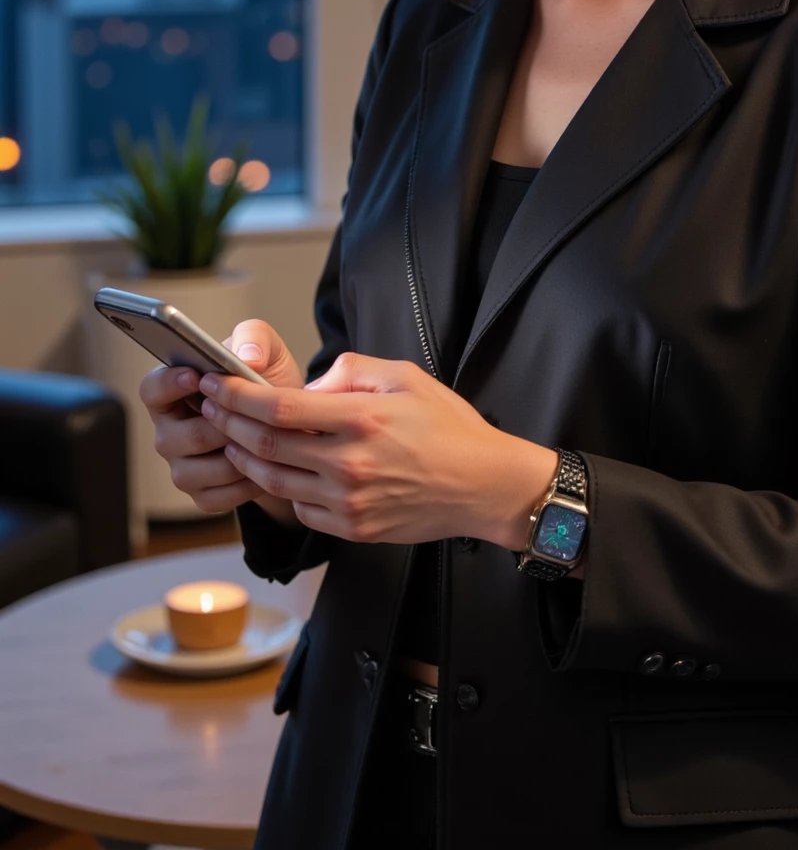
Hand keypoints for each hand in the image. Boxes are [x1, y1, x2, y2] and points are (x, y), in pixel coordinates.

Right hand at [138, 320, 304, 518]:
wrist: (294, 428)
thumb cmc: (270, 384)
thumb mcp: (267, 351)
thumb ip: (254, 337)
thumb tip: (247, 358)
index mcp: (174, 391)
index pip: (151, 389)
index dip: (169, 384)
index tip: (197, 376)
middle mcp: (170, 430)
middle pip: (176, 436)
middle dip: (217, 427)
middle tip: (248, 417)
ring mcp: (183, 465)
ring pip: (194, 471)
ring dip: (232, 458)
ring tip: (262, 444)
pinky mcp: (203, 494)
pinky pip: (215, 497)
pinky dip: (243, 485)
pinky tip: (264, 468)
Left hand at [196, 351, 558, 548]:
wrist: (484, 486)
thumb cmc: (449, 428)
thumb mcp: (405, 377)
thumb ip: (351, 372)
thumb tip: (308, 387)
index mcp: (361, 419)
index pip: (278, 407)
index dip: (237, 395)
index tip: (216, 383)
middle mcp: (349, 463)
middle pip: (264, 444)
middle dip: (227, 423)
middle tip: (210, 406)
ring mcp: (349, 502)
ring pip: (274, 480)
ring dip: (243, 457)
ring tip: (231, 437)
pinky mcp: (353, 528)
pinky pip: (301, 507)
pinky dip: (281, 487)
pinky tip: (278, 470)